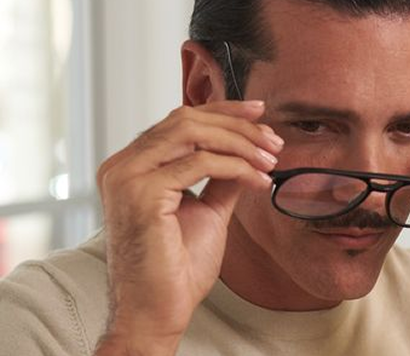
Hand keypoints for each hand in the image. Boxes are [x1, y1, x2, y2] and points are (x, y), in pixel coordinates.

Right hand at [95, 101, 282, 353]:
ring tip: (271, 159)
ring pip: (192, 133)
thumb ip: (222, 176)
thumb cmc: (178, 266)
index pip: (179, 121)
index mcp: (132, 165)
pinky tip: (259, 181)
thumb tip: (251, 150)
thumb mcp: (208, 209)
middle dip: (237, 126)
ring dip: (240, 142)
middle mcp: (122, 165)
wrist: (160, 310)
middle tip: (273, 141)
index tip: (259, 112)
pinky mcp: (141, 193)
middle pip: (186, 120)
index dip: (222, 111)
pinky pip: (200, 163)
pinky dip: (237, 167)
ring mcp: (127, 177)